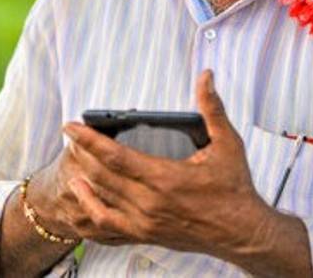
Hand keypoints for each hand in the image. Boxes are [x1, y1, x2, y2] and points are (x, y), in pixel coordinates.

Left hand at [60, 70, 272, 258]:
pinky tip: (82, 192)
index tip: (72, 126)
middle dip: (81, 153)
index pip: (116, 156)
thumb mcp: (227, 143)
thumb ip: (212, 108)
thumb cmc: (234, 189)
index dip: (89, 140)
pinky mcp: (145, 234)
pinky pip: (107, 224)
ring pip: (101, 197)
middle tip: (70, 136)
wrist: (242, 233)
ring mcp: (145, 222)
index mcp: (165, 178)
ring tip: (73, 157)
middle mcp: (150, 202)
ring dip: (83, 175)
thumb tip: (206, 78)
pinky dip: (90, 207)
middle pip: (101, 175)